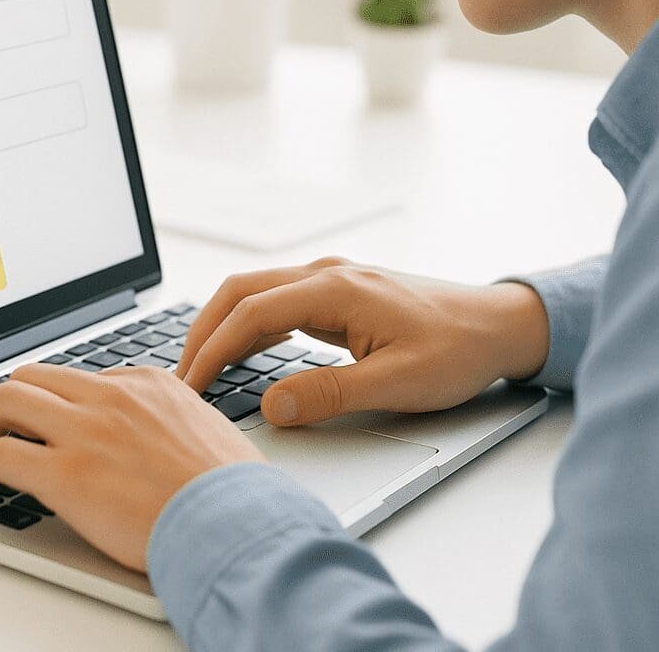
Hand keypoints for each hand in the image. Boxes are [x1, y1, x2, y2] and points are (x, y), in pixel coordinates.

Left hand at [0, 363, 265, 572]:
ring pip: (7, 400)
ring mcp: (85, 431)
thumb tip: (155, 433)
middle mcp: (111, 397)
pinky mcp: (65, 474)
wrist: (236, 522)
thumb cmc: (232, 490)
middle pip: (33, 376)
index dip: (54, 401)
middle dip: (8, 401)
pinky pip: (0, 456)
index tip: (45, 421)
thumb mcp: (205, 428)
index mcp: (147, 384)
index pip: (79, 378)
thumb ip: (170, 419)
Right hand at [175, 256, 549, 426]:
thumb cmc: (457, 350)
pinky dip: (250, 325)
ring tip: (202, 366)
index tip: (190, 383)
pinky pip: (278, 302)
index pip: (250, 312)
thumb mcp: (397, 383)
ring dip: (223, 326)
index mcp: (334, 289)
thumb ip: (330, 394)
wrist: (499, 324)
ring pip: (255, 293)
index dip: (212, 348)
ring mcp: (330, 280)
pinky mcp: (338, 293)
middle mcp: (325, 275)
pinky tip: (243, 352)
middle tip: (181, 373)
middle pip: (241, 291)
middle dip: (203, 329)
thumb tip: (271, 406)